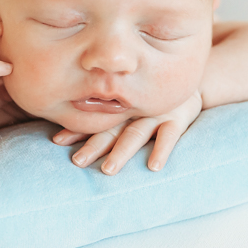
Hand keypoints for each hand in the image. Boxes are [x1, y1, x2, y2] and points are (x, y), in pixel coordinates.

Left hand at [52, 90, 202, 174]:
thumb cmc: (155, 93)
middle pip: (110, 130)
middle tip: (77, 162)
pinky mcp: (178, 118)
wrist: (191, 77)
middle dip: (93, 146)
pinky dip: (161, 150)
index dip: (77, 130)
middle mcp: (135, 110)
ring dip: (121, 152)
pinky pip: (169, 136)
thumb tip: (71, 121)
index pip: (96, 121)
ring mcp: (156, 113)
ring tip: (108, 170)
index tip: (56, 141)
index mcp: (121, 107)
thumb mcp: (133, 98)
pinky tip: (153, 167)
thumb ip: (110, 109)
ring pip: (135, 134)